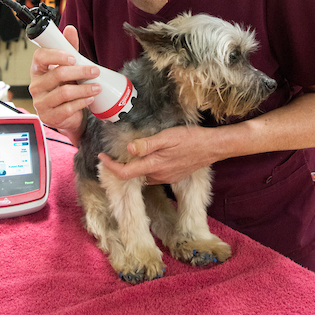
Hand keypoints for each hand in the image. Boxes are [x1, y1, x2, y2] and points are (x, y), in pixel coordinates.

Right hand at [29, 25, 100, 141]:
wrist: (65, 115)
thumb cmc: (63, 87)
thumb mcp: (66, 67)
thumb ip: (68, 48)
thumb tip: (70, 29)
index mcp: (37, 70)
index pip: (39, 57)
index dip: (56, 56)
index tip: (73, 57)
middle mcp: (36, 86)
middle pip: (57, 74)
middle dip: (80, 71)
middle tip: (94, 70)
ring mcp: (41, 102)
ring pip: (64, 92)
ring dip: (84, 89)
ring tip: (97, 87)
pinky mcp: (49, 117)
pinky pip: (67, 108)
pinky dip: (82, 102)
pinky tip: (90, 98)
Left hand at [98, 125, 217, 183]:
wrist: (212, 148)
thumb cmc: (190, 139)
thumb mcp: (167, 137)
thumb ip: (147, 144)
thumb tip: (129, 149)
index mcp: (154, 166)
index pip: (125, 173)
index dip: (110, 167)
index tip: (102, 158)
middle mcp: (158, 175)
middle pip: (133, 176)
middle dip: (120, 167)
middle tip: (112, 155)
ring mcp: (166, 177)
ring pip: (143, 176)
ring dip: (134, 168)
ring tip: (128, 155)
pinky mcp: (173, 176)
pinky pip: (154, 175)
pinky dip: (145, 168)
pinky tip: (148, 158)